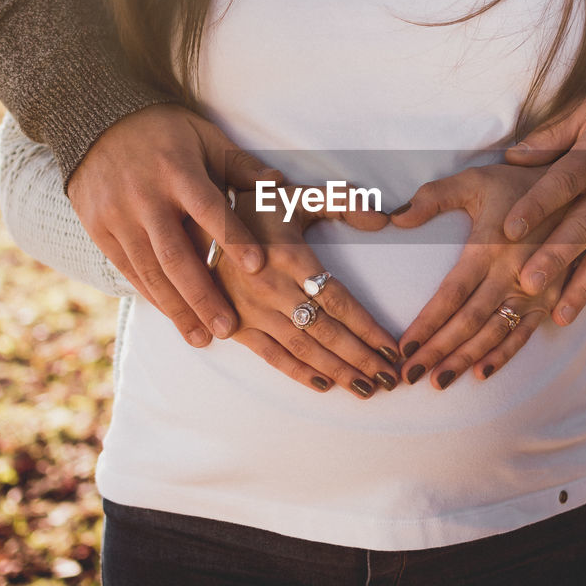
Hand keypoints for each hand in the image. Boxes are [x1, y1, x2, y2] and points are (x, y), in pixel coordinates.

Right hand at [67, 104, 278, 345]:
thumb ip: (240, 166)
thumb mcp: (205, 137)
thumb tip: (279, 185)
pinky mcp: (99, 230)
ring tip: (203, 338)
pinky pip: (128, 270)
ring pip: (149, 271)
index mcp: (177, 171)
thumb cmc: (166, 132)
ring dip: (177, 308)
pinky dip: (152, 296)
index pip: (209, 210)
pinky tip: (174, 317)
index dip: (234, 239)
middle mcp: (145, 197)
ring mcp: (118, 216)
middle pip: (175, 254)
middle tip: (228, 328)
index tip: (259, 268)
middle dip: (202, 295)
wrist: (96, 122)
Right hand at [188, 189, 401, 397]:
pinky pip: (271, 356)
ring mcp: (252, 310)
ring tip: (366, 389)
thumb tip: (383, 220)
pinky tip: (325, 385)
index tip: (393, 348)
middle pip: (326, 331)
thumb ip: (343, 202)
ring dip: (337, 371)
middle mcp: (272, 288)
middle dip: (361, 358)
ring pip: (303, 348)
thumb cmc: (254, 209)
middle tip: (389, 379)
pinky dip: (298, 373)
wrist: (193, 224)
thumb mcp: (298, 196)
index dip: (368, 328)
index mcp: (291, 257)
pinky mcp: (236, 324)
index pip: (339, 301)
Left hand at [388, 164, 563, 388]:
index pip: (452, 293)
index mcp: (490, 246)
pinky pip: (525, 333)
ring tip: (439, 382)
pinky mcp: (551, 298)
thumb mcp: (474, 180)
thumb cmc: (517, 184)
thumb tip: (395, 217)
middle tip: (410, 376)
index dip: (427, 323)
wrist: (578, 188)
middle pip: (470, 321)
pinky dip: (504, 355)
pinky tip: (481, 374)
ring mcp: (535, 290)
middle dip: (439, 351)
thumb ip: (433, 197)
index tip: (403, 347)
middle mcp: (512, 273)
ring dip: (466, 360)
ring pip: (495, 333)